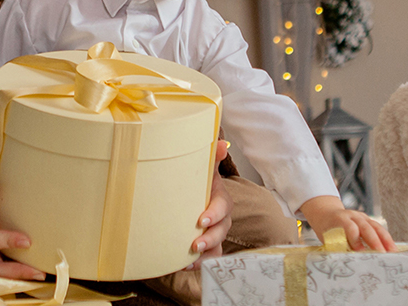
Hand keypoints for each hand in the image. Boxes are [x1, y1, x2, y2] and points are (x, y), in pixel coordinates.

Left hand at [188, 140, 232, 269]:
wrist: (189, 198)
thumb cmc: (198, 185)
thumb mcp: (203, 171)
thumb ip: (210, 159)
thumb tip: (221, 142)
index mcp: (219, 199)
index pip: (222, 207)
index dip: (214, 214)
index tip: (201, 220)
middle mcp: (221, 219)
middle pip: (221, 230)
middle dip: (209, 239)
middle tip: (194, 244)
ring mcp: (215, 234)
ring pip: (216, 247)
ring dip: (204, 255)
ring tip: (189, 260)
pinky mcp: (207, 247)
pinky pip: (208, 258)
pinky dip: (198, 263)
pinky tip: (184, 265)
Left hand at [299, 196, 394, 251]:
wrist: (326, 213)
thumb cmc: (327, 230)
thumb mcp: (328, 237)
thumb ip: (338, 246)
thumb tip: (348, 260)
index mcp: (340, 219)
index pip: (350, 228)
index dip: (356, 239)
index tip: (361, 252)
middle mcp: (352, 216)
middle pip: (365, 227)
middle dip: (375, 241)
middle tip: (382, 254)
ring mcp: (362, 216)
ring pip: (376, 227)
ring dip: (385, 240)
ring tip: (393, 252)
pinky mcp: (368, 220)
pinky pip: (379, 228)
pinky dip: (386, 238)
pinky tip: (392, 248)